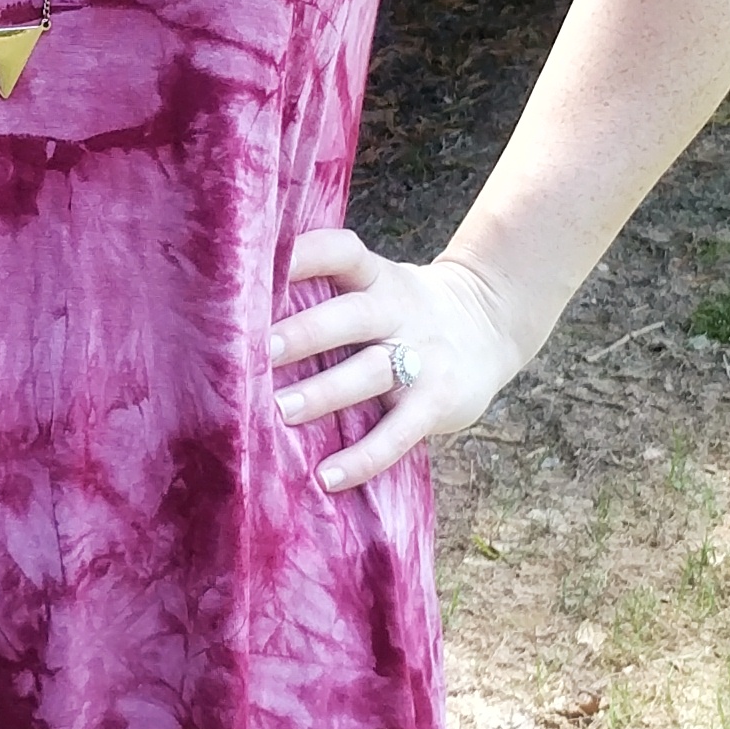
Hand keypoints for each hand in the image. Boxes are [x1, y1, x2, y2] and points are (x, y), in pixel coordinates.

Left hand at [268, 228, 527, 493]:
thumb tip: (239, 316)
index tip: (261, 262)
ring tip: (281, 410)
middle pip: (349, 317)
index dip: (305, 254)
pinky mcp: (438, 400)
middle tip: (257, 350)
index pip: (342, 253)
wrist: (490, 324)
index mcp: (376, 278)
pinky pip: (399, 432)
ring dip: (325, 392)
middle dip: (304, 332)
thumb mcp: (377, 285)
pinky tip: (328, 475)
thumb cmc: (403, 311)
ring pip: (370, 372)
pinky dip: (365, 456)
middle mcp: (397, 310)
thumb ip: (327, 294)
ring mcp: (421, 355)